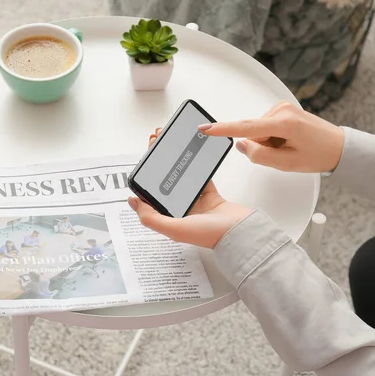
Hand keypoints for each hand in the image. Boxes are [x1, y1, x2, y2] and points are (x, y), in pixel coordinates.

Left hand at [128, 129, 251, 248]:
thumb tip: (132, 201)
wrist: (241, 231)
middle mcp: (181, 211)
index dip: (145, 176)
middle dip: (157, 162)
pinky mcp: (210, 194)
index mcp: (170, 219)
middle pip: (164, 182)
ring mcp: (196, 202)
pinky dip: (194, 165)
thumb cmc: (210, 234)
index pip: (151, 195)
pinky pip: (199, 176)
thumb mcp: (174, 229)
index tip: (143, 158)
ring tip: (167, 141)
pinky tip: (188, 153)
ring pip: (180, 177)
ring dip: (173, 161)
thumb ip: (151, 217)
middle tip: (154, 140)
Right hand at [198, 101, 344, 172]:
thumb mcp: (287, 164)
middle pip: (253, 133)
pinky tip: (288, 140)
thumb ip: (259, 155)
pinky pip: (264, 127)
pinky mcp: (282, 108)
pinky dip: (271, 136)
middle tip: (285, 151)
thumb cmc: (318, 155)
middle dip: (262, 145)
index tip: (205, 128)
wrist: (338, 146)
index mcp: (284, 124)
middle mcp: (281, 110)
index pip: (246, 128)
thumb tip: (241, 144)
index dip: (223, 130)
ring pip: (258, 131)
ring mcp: (281, 107)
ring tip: (289, 146)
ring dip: (268, 142)